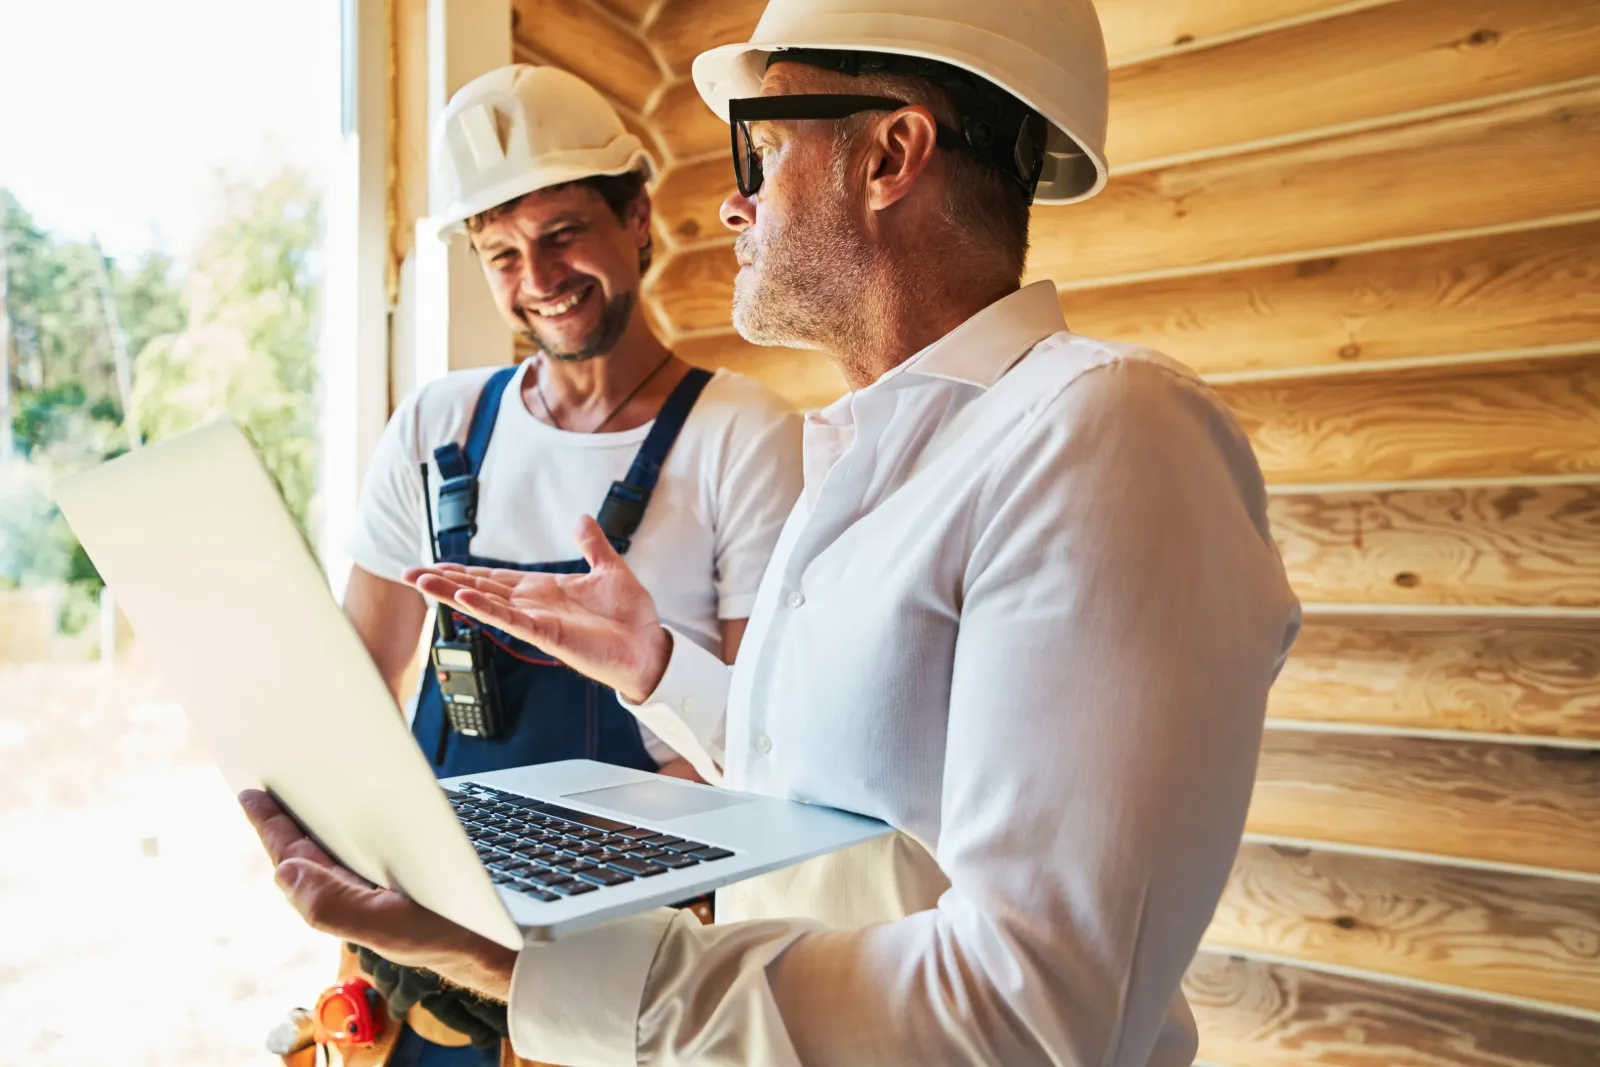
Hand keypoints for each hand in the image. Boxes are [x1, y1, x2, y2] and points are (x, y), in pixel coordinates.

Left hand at [239, 790, 515, 1001]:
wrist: (497, 947)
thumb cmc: (448, 936)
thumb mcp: (387, 923)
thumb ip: (332, 903)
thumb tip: (284, 871)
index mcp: (342, 904)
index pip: (294, 860)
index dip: (271, 828)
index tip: (251, 796)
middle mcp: (352, 897)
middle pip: (305, 855)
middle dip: (282, 824)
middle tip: (262, 793)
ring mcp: (375, 890)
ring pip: (329, 855)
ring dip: (310, 828)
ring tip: (292, 803)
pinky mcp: (399, 882)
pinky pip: (358, 855)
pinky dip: (345, 835)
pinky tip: (347, 824)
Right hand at [406, 515, 672, 703]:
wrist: (649, 644)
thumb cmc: (630, 615)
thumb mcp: (610, 568)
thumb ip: (592, 544)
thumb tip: (580, 518)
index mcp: (544, 590)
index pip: (495, 578)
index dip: (465, 571)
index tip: (436, 563)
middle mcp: (533, 605)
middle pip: (479, 589)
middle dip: (445, 580)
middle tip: (408, 572)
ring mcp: (536, 621)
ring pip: (485, 604)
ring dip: (453, 593)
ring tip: (421, 581)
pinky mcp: (546, 635)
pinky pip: (510, 620)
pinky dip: (486, 610)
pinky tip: (464, 600)